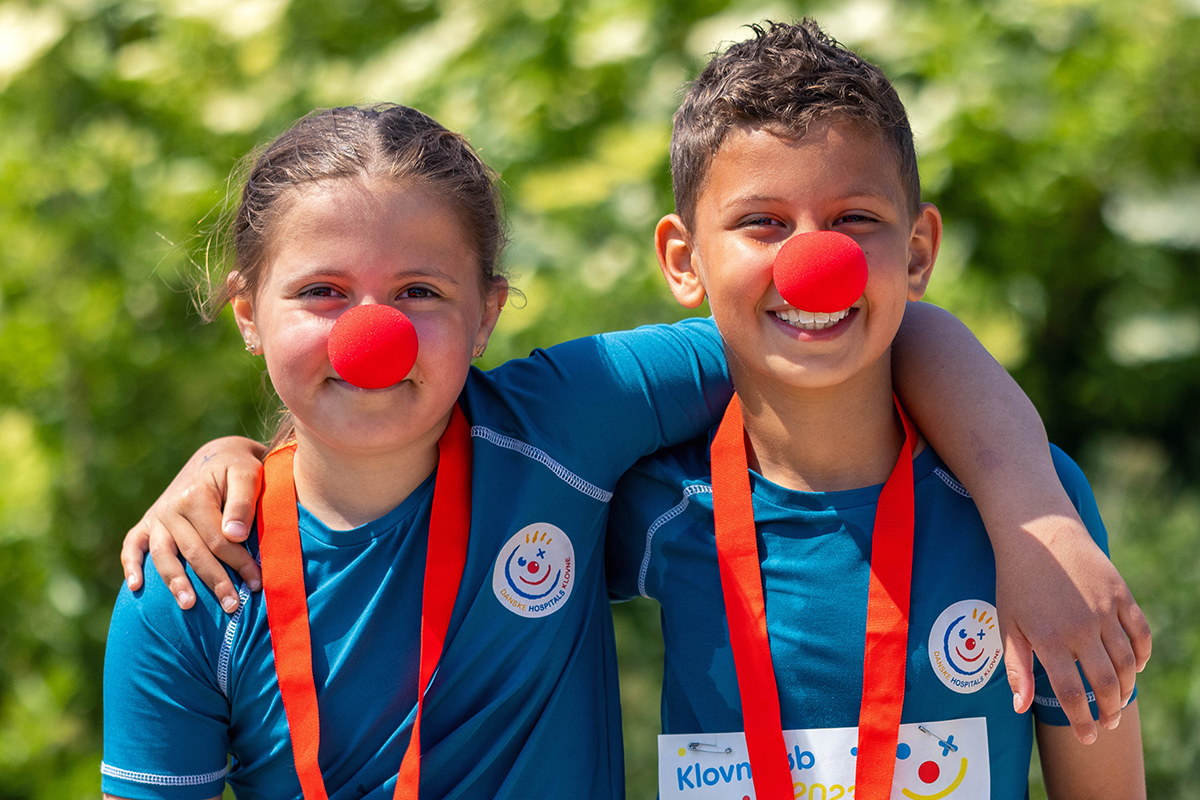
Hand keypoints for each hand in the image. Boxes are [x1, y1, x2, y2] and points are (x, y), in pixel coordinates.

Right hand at [121, 436, 266, 612]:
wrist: (216, 457)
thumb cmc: (238, 469)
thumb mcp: (248, 475)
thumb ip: (242, 503)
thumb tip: (235, 535)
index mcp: (196, 495)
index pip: (219, 540)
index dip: (239, 563)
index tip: (257, 583)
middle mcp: (172, 507)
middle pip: (194, 552)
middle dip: (215, 581)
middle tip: (233, 607)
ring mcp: (157, 516)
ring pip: (163, 555)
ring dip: (175, 582)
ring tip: (189, 605)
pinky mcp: (147, 523)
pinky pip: (133, 545)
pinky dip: (131, 565)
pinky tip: (136, 587)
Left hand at [995, 510, 1150, 743]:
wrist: (1037, 533)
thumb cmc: (1015, 581)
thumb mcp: (1007, 623)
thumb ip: (1017, 667)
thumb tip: (1020, 707)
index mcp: (1049, 638)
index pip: (1072, 693)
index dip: (1081, 720)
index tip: (1086, 737)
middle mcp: (1080, 628)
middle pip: (1106, 684)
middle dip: (1108, 711)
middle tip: (1104, 723)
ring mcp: (1104, 611)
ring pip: (1127, 663)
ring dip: (1126, 688)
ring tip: (1118, 701)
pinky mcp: (1121, 595)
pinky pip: (1141, 634)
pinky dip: (1142, 656)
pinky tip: (1135, 668)